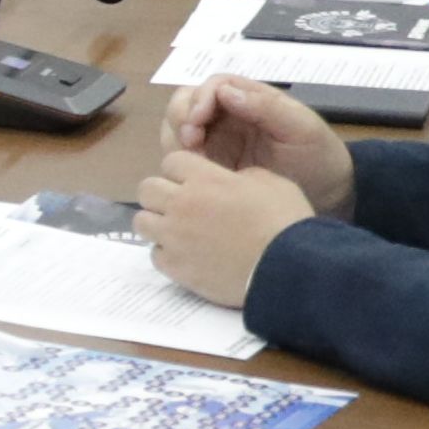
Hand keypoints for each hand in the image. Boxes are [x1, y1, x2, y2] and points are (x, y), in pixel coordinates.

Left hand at [135, 152, 318, 307]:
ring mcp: (174, 237)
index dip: (182, 170)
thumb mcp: (270, 182)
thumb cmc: (284, 221)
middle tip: (181, 205)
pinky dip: (166, 253)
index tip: (193, 180)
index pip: (171, 161)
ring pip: (141, 221)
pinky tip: (186, 254)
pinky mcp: (174, 266)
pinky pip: (154, 254)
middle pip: (147, 189)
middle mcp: (182, 204)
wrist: (286, 267)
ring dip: (157, 222)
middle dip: (162, 193)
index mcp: (206, 179)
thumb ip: (239, 175)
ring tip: (178, 230)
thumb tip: (228, 181)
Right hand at [163, 73, 355, 211]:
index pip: (212, 86)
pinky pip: (182, 159)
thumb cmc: (319, 156)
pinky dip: (178, 163)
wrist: (328, 196)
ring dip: (175, 140)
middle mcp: (227, 116)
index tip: (198, 121)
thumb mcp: (301, 128)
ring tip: (189, 161)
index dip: (199, 99)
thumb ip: (267, 107)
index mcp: (250, 99)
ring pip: (177, 129)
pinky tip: (190, 176)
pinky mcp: (209, 167)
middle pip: (186, 103)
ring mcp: (216, 142)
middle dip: (181, 118)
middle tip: (190, 143)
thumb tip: (225, 92)